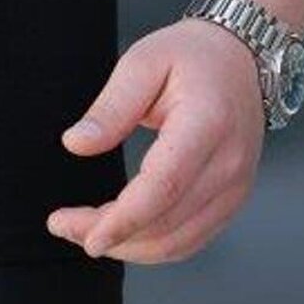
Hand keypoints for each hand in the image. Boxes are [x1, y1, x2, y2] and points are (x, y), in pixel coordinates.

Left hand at [46, 17, 266, 262]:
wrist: (241, 59)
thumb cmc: (190, 55)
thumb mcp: (142, 62)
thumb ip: (110, 107)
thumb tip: (75, 145)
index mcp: (208, 124)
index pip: (165, 186)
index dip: (123, 219)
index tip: (85, 236)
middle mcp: (229, 164)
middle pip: (167, 223)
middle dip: (111, 237)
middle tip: (62, 225)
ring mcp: (236, 187)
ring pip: (178, 242)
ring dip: (128, 247)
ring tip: (83, 230)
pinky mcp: (232, 200)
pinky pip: (190, 239)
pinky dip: (151, 245)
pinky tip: (120, 233)